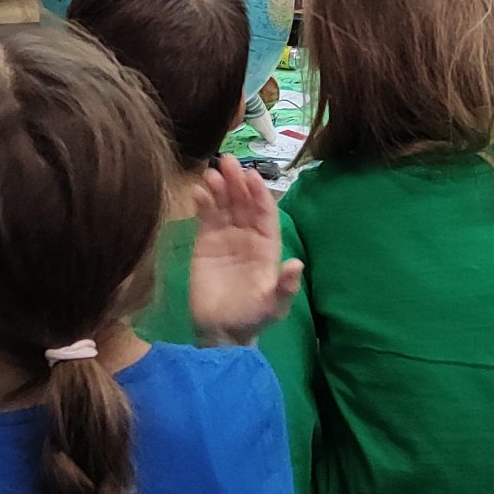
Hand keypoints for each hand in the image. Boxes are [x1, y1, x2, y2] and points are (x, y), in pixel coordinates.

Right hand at [186, 157, 301, 345]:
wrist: (221, 332)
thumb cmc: (252, 317)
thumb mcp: (273, 305)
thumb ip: (285, 286)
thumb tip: (297, 264)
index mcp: (267, 245)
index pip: (264, 212)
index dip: (258, 193)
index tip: (251, 176)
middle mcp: (248, 235)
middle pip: (243, 202)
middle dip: (237, 181)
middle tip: (227, 161)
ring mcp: (226, 236)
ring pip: (224, 205)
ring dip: (219, 187)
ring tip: (210, 173)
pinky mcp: (205, 241)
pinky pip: (205, 217)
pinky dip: (202, 202)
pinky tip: (197, 191)